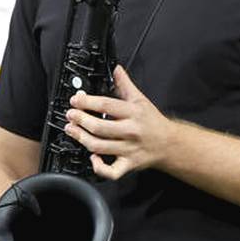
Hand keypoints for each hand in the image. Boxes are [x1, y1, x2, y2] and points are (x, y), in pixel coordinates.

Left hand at [64, 65, 175, 179]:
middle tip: (71, 115)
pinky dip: (99, 167)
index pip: (106, 105)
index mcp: (133, 113)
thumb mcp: (140, 99)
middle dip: (80, 120)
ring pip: (100, 147)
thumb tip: (116, 69)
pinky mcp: (128, 164)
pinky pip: (112, 171)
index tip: (76, 100)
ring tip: (71, 130)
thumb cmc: (153, 122)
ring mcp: (129, 149)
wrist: (169, 143)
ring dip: (81, 138)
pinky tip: (92, 158)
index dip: (87, 102)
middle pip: (100, 127)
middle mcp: (130, 131)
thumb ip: (125, 84)